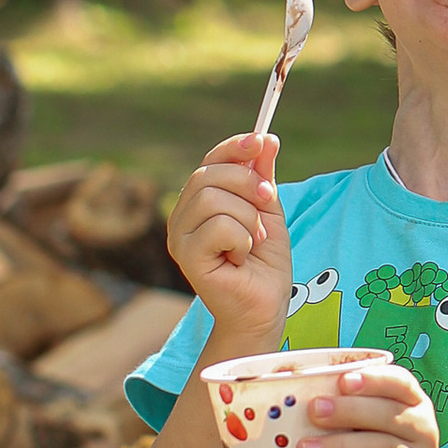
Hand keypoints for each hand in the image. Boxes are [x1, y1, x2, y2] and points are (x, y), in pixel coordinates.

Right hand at [164, 131, 294, 346]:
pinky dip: (242, 239)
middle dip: (248, 185)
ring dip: (248, 219)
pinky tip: (241, 258)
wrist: (265, 308)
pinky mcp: (186, 258)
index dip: (235, 147)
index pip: (209, 161)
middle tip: (267, 205)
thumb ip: (262, 178)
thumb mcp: (268, 212)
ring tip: (253, 242)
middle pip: (209, 175)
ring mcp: (179, 237)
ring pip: (213, 199)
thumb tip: (266, 139)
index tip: (263, 141)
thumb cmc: (264, 265)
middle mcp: (182, 217)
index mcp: (198, 202)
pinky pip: (218, 227)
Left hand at [294, 363, 444, 447]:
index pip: (401, 383)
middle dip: (348, 410)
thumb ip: (355, 413)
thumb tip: (306, 403)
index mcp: (415, 405)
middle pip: (388, 415)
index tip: (343, 381)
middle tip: (314, 410)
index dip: (373, 380)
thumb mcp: (379, 429)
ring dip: (339, 447)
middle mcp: (422, 431)